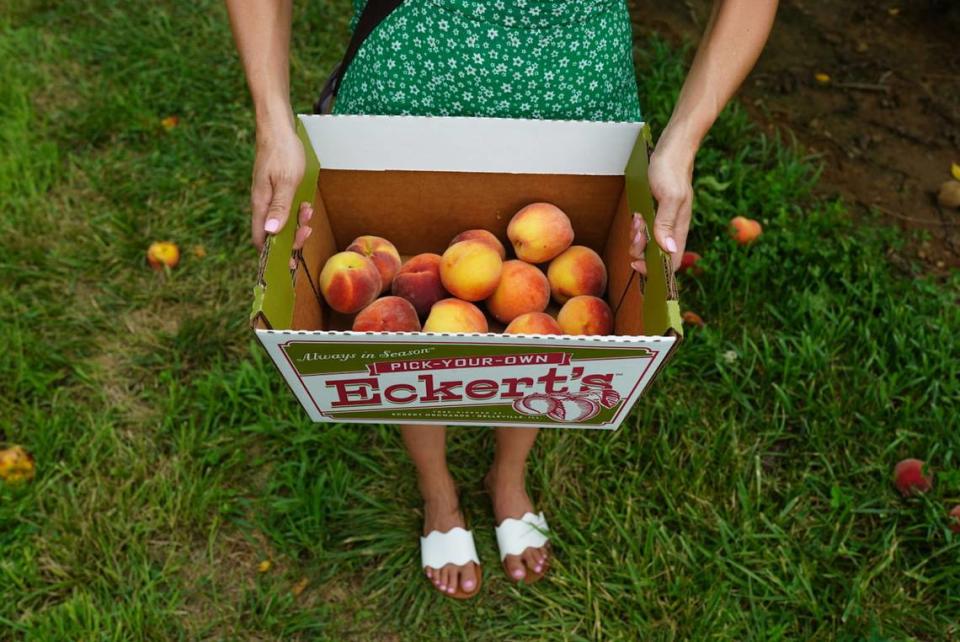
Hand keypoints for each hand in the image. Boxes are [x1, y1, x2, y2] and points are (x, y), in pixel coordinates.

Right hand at [250, 123, 306, 249]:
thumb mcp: (287, 181)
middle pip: (273, 233)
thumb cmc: (283, 152)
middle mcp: (262, 203)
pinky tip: (305, 203)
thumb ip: (280, 208)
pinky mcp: (275, 189)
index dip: (274, 255)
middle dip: (292, 237)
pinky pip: (285, 208)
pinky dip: (296, 210)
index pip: (262, 239)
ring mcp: (268, 196)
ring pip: (281, 221)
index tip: (291, 262)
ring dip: (297, 222)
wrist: (278, 127)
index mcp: (261, 204)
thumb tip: (271, 232)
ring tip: (308, 211)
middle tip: (307, 229)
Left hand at [630, 144, 694, 273]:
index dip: (654, 270)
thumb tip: (667, 248)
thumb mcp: (670, 196)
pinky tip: (636, 214)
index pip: (671, 262)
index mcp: (680, 228)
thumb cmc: (672, 169)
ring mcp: (664, 221)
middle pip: (655, 256)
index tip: (638, 262)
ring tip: (637, 219)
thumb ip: (667, 222)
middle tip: (637, 231)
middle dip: (640, 249)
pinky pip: (644, 229)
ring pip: (647, 243)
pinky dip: (636, 226)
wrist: (672, 148)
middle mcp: (673, 228)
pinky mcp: (656, 213)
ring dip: (637, 236)